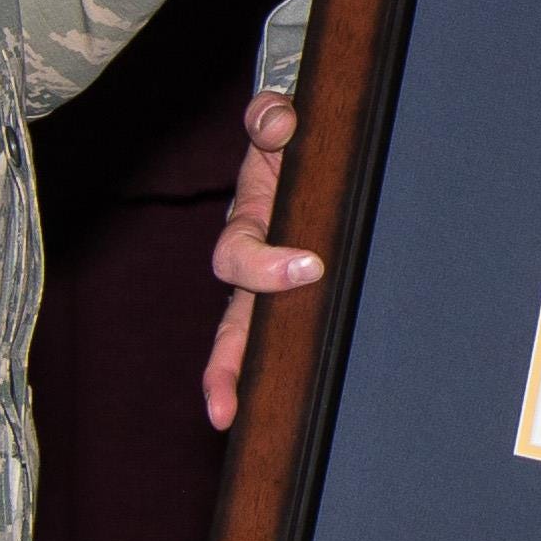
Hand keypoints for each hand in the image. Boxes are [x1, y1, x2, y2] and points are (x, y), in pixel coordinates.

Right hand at [203, 89, 324, 430]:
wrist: (314, 151)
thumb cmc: (296, 145)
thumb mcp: (280, 127)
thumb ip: (272, 118)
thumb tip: (277, 121)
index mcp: (254, 225)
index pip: (240, 255)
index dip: (264, 267)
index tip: (309, 269)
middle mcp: (257, 268)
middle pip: (233, 323)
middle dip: (226, 363)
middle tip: (229, 402)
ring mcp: (274, 293)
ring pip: (248, 344)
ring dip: (239, 383)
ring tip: (237, 422)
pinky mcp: (303, 304)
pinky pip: (288, 346)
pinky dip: (277, 376)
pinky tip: (294, 411)